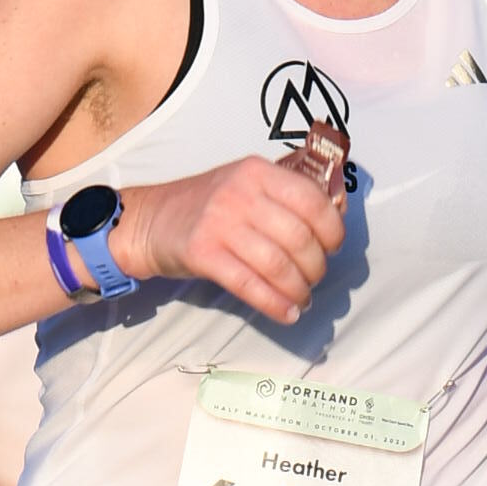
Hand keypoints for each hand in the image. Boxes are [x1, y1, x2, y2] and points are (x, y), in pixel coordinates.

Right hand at [114, 150, 346, 325]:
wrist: (150, 220)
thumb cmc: (208, 206)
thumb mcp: (246, 186)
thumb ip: (285, 197)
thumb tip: (336, 217)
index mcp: (258, 172)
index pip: (312, 200)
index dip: (332, 230)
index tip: (333, 247)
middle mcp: (240, 193)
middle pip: (298, 238)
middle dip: (315, 267)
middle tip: (314, 279)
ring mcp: (220, 223)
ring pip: (277, 265)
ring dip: (298, 290)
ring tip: (301, 299)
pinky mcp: (203, 253)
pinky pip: (250, 285)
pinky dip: (275, 304)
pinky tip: (287, 313)